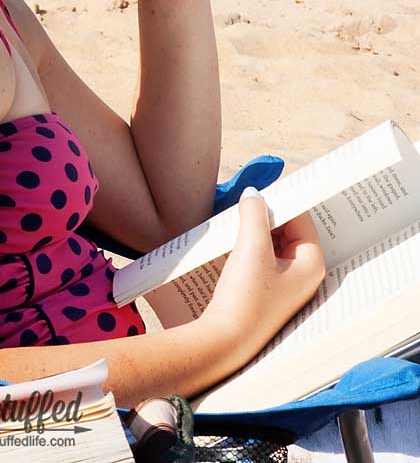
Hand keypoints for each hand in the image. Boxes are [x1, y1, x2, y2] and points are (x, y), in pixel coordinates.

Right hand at [202, 191, 325, 364]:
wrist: (223, 342)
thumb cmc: (245, 296)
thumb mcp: (251, 246)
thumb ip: (255, 213)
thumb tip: (253, 193)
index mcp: (312, 264)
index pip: (302, 219)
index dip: (281, 203)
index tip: (259, 191)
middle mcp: (304, 277)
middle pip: (289, 232)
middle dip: (267, 217)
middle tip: (245, 204)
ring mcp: (285, 289)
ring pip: (274, 246)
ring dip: (256, 232)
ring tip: (236, 221)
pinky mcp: (266, 296)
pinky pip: (262, 262)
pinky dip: (249, 249)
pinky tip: (232, 243)